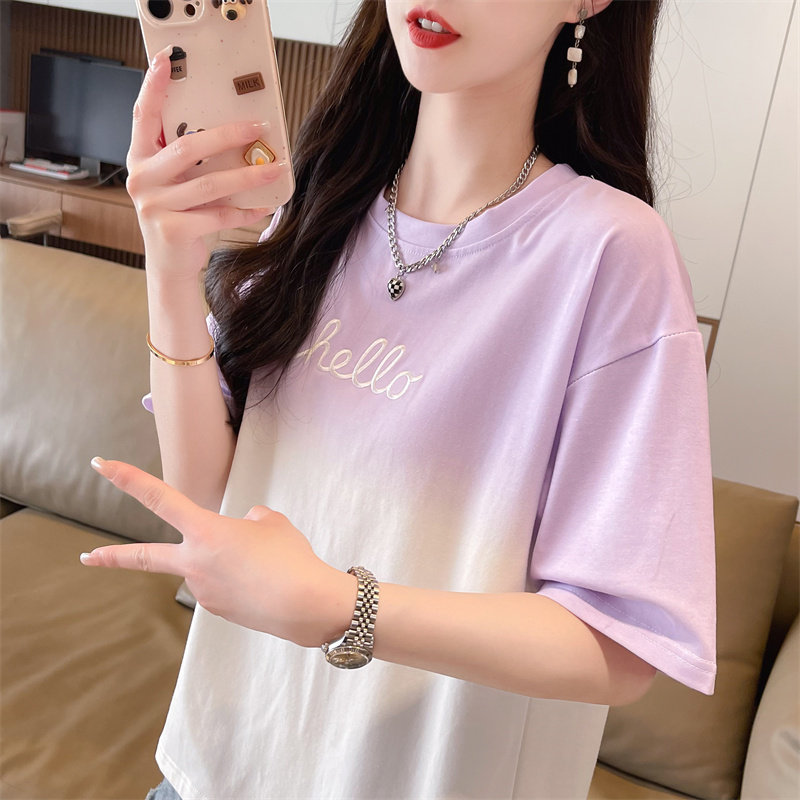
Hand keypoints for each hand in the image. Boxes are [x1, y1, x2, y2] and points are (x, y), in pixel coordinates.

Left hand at [80, 458, 354, 647]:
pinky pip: (224, 585)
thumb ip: (250, 519)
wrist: (306, 605)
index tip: (100, 466)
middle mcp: (194, 562)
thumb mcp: (272, 523)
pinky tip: (264, 582)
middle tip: (87, 558)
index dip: (128, 479)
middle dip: (113, 557)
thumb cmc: (290, 558)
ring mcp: (203, 590)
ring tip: (267, 566)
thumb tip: (243, 528)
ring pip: (209, 566)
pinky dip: (240, 579)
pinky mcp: (217, 610)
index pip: (159, 498)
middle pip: (146, 557)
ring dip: (230, 562)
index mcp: (205, 532)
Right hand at [125, 45, 288, 279]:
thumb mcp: (177, 184)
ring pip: (209, 183)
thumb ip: (189, 160)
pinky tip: (265, 205)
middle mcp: (141, 179)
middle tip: (259, 126)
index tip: (166, 59)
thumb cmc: (179, 217)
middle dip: (228, 135)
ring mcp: (154, 206)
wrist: (170, 266)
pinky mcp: (172, 230)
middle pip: (188, 147)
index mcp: (140, 160)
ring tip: (275, 168)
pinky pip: (218, 214)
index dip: (153, 86)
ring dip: (247, 175)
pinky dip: (245, 210)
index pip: (143, 115)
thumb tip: (235, 132)